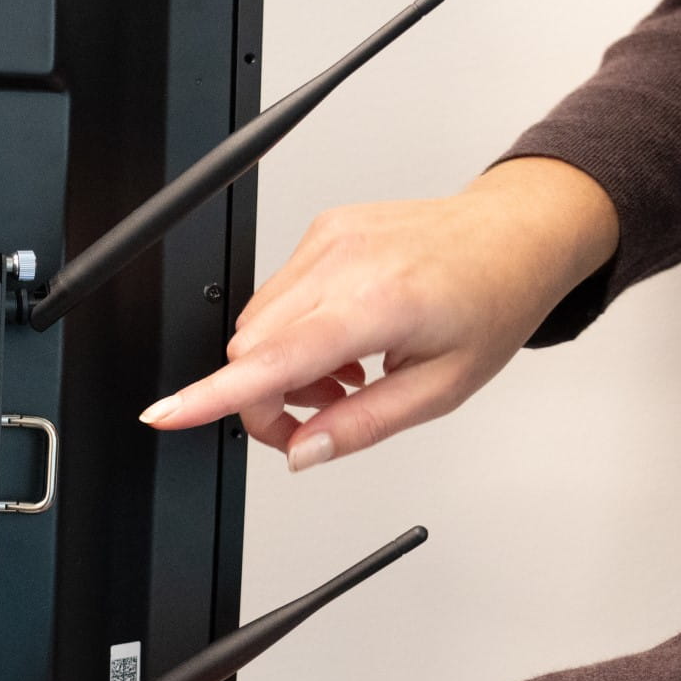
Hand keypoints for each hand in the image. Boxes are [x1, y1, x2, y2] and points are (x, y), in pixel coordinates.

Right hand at [138, 157, 618, 470]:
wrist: (515, 233)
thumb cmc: (492, 302)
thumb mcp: (440, 390)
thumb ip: (361, 426)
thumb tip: (302, 451)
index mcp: (379, 303)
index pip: (273, 358)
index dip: (211, 395)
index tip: (165, 414)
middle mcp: (344, 263)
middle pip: (250, 348)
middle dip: (266, 396)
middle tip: (318, 416)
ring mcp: (327, 239)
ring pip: (254, 323)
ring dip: (279, 365)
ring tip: (341, 374)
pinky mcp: (321, 229)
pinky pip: (273, 295)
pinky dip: (291, 331)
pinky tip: (337, 338)